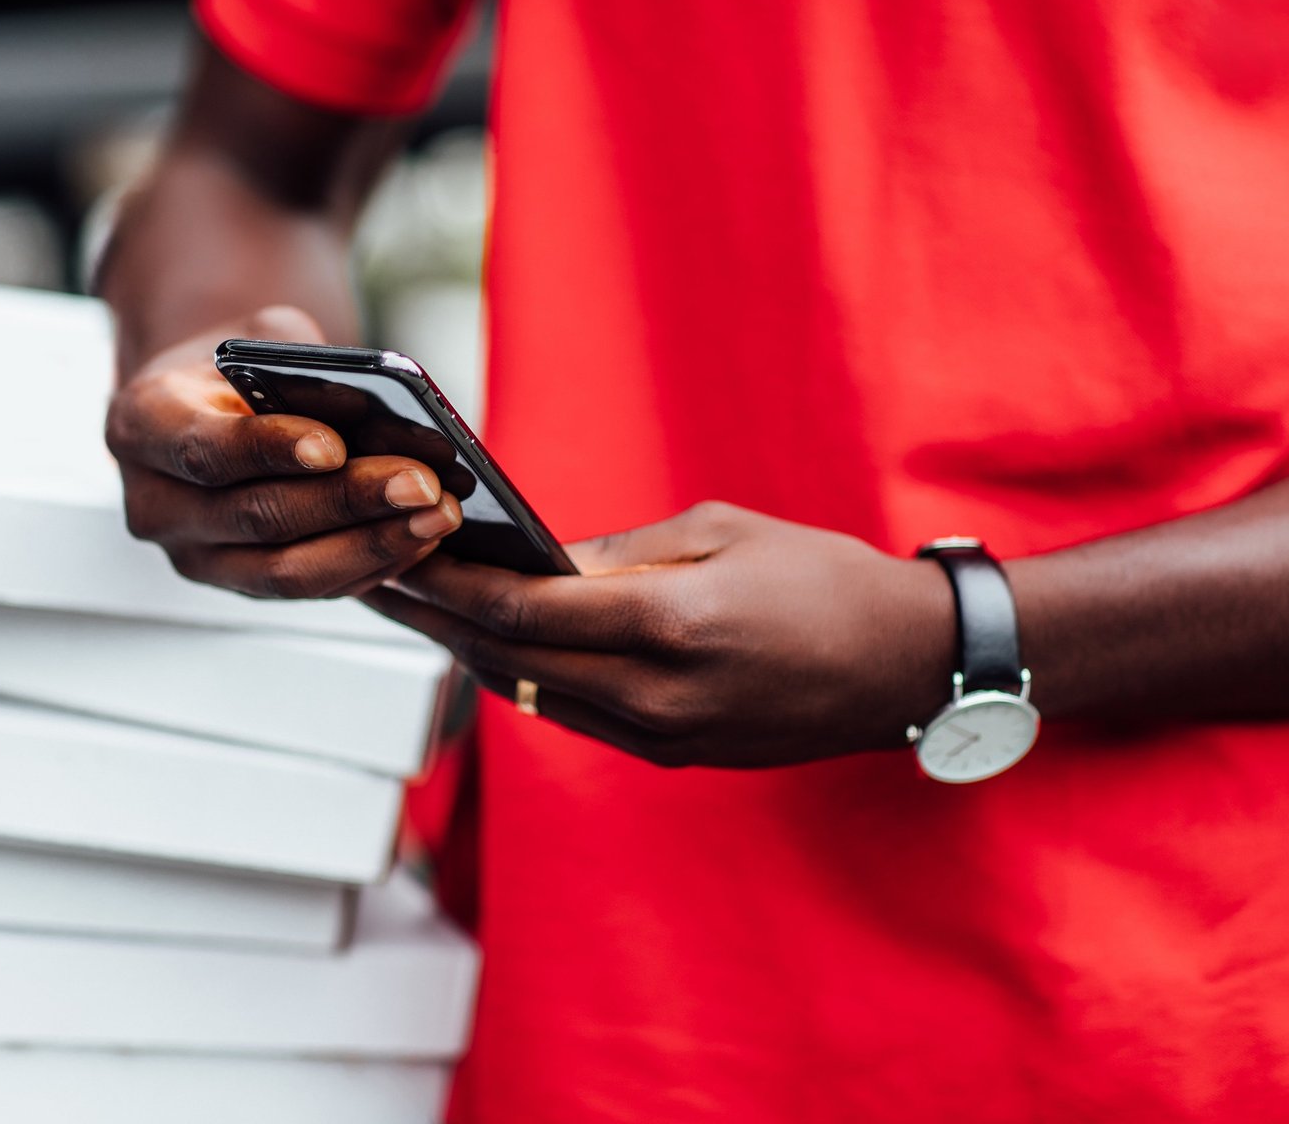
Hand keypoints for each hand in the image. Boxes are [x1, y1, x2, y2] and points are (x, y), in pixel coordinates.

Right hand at [105, 306, 462, 598]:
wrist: (207, 407)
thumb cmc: (233, 368)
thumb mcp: (257, 337)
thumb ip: (299, 364)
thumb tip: (378, 408)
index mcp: (141, 426)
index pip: (203, 449)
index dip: (267, 450)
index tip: (333, 446)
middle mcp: (155, 505)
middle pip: (255, 517)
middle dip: (345, 503)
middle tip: (419, 483)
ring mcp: (195, 557)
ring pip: (285, 572)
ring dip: (370, 547)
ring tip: (436, 515)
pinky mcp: (240, 584)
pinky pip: (310, 588)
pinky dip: (371, 567)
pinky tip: (421, 538)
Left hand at [361, 502, 956, 766]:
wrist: (908, 667)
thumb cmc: (824, 579)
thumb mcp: (721, 531)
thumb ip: (620, 550)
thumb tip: (538, 559)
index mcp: (671, 627)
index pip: (525, 613)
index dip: (450, 585)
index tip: (399, 555)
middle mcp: (658, 697)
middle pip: (510, 661)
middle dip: (437, 620)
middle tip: (380, 580)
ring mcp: (665, 738)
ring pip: (532, 695)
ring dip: (472, 653)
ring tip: (421, 610)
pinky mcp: (675, 757)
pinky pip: (575, 716)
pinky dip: (525, 678)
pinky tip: (496, 646)